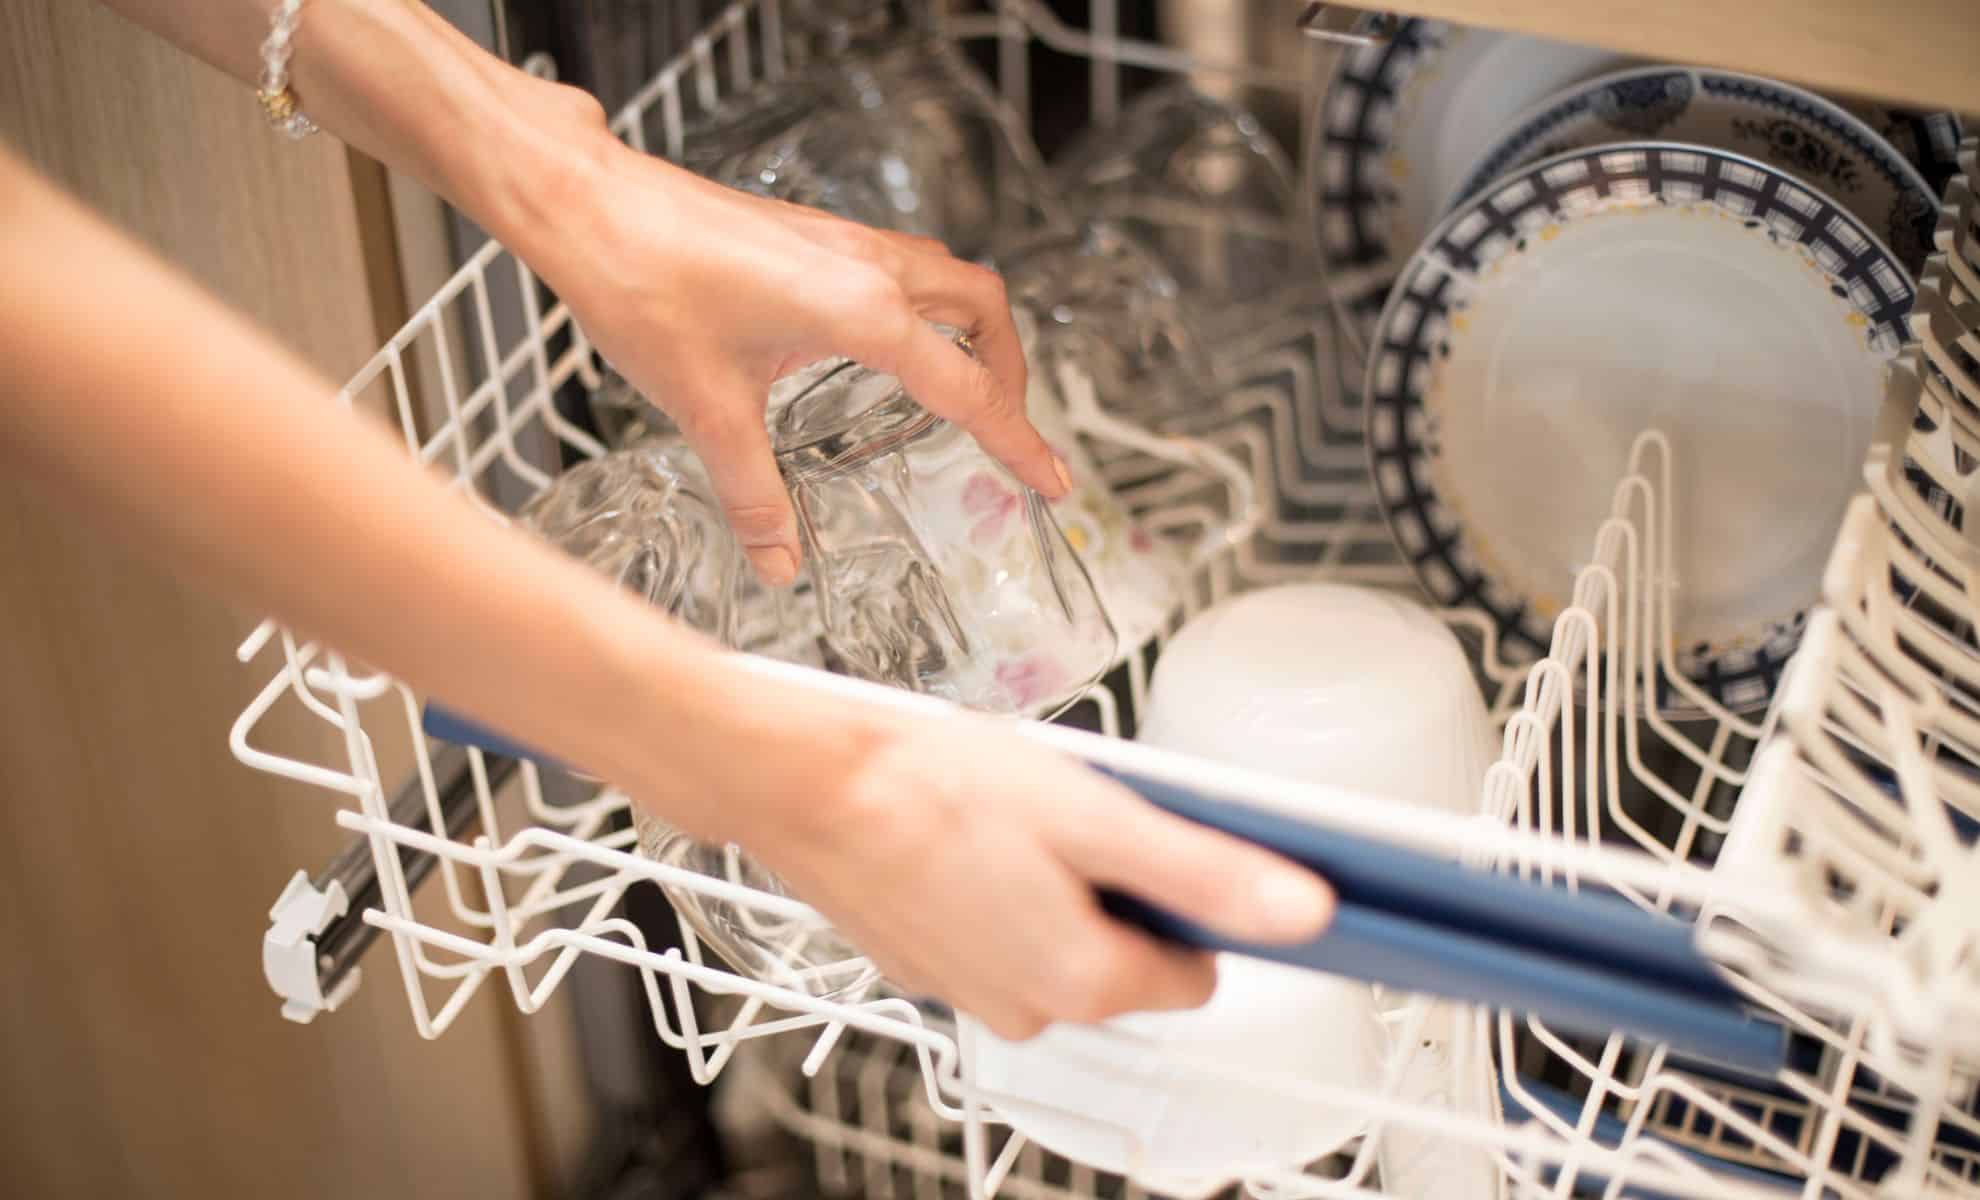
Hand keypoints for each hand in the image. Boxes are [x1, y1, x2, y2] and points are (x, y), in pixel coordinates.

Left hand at [491, 90, 1069, 586]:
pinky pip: (904, 267)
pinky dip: (925, 309)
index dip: (1019, 441)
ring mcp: (845, 241)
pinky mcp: (816, 233)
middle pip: (986, 312)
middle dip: (1010, 373)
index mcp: (863, 311)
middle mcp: (870, 266)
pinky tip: (882, 349)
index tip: (1054, 481)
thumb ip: (753, 493)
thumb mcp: (706, 408)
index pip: (969, 388)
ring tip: (959, 392)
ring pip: (950, 279)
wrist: (591, 204)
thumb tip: (779, 561)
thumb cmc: (644, 284)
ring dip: (973, 334)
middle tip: (1003, 432)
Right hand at [649, 671, 1336, 1038]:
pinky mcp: (920, 965)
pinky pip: (991, 936)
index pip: (1194, 974)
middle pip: (1122, 961)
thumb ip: (1204, 871)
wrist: (801, 782)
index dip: (1189, 901)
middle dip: (1115, 891)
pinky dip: (993, 892)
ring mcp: (967, 992)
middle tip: (1074, 818)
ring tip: (1013, 820)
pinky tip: (966, 835)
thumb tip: (1304, 913)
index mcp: (1084, 979)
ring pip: (1054, 947)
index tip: (1160, 845)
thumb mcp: (1092, 814)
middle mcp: (1028, 1009)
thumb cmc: (933, 787)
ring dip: (1053, 889)